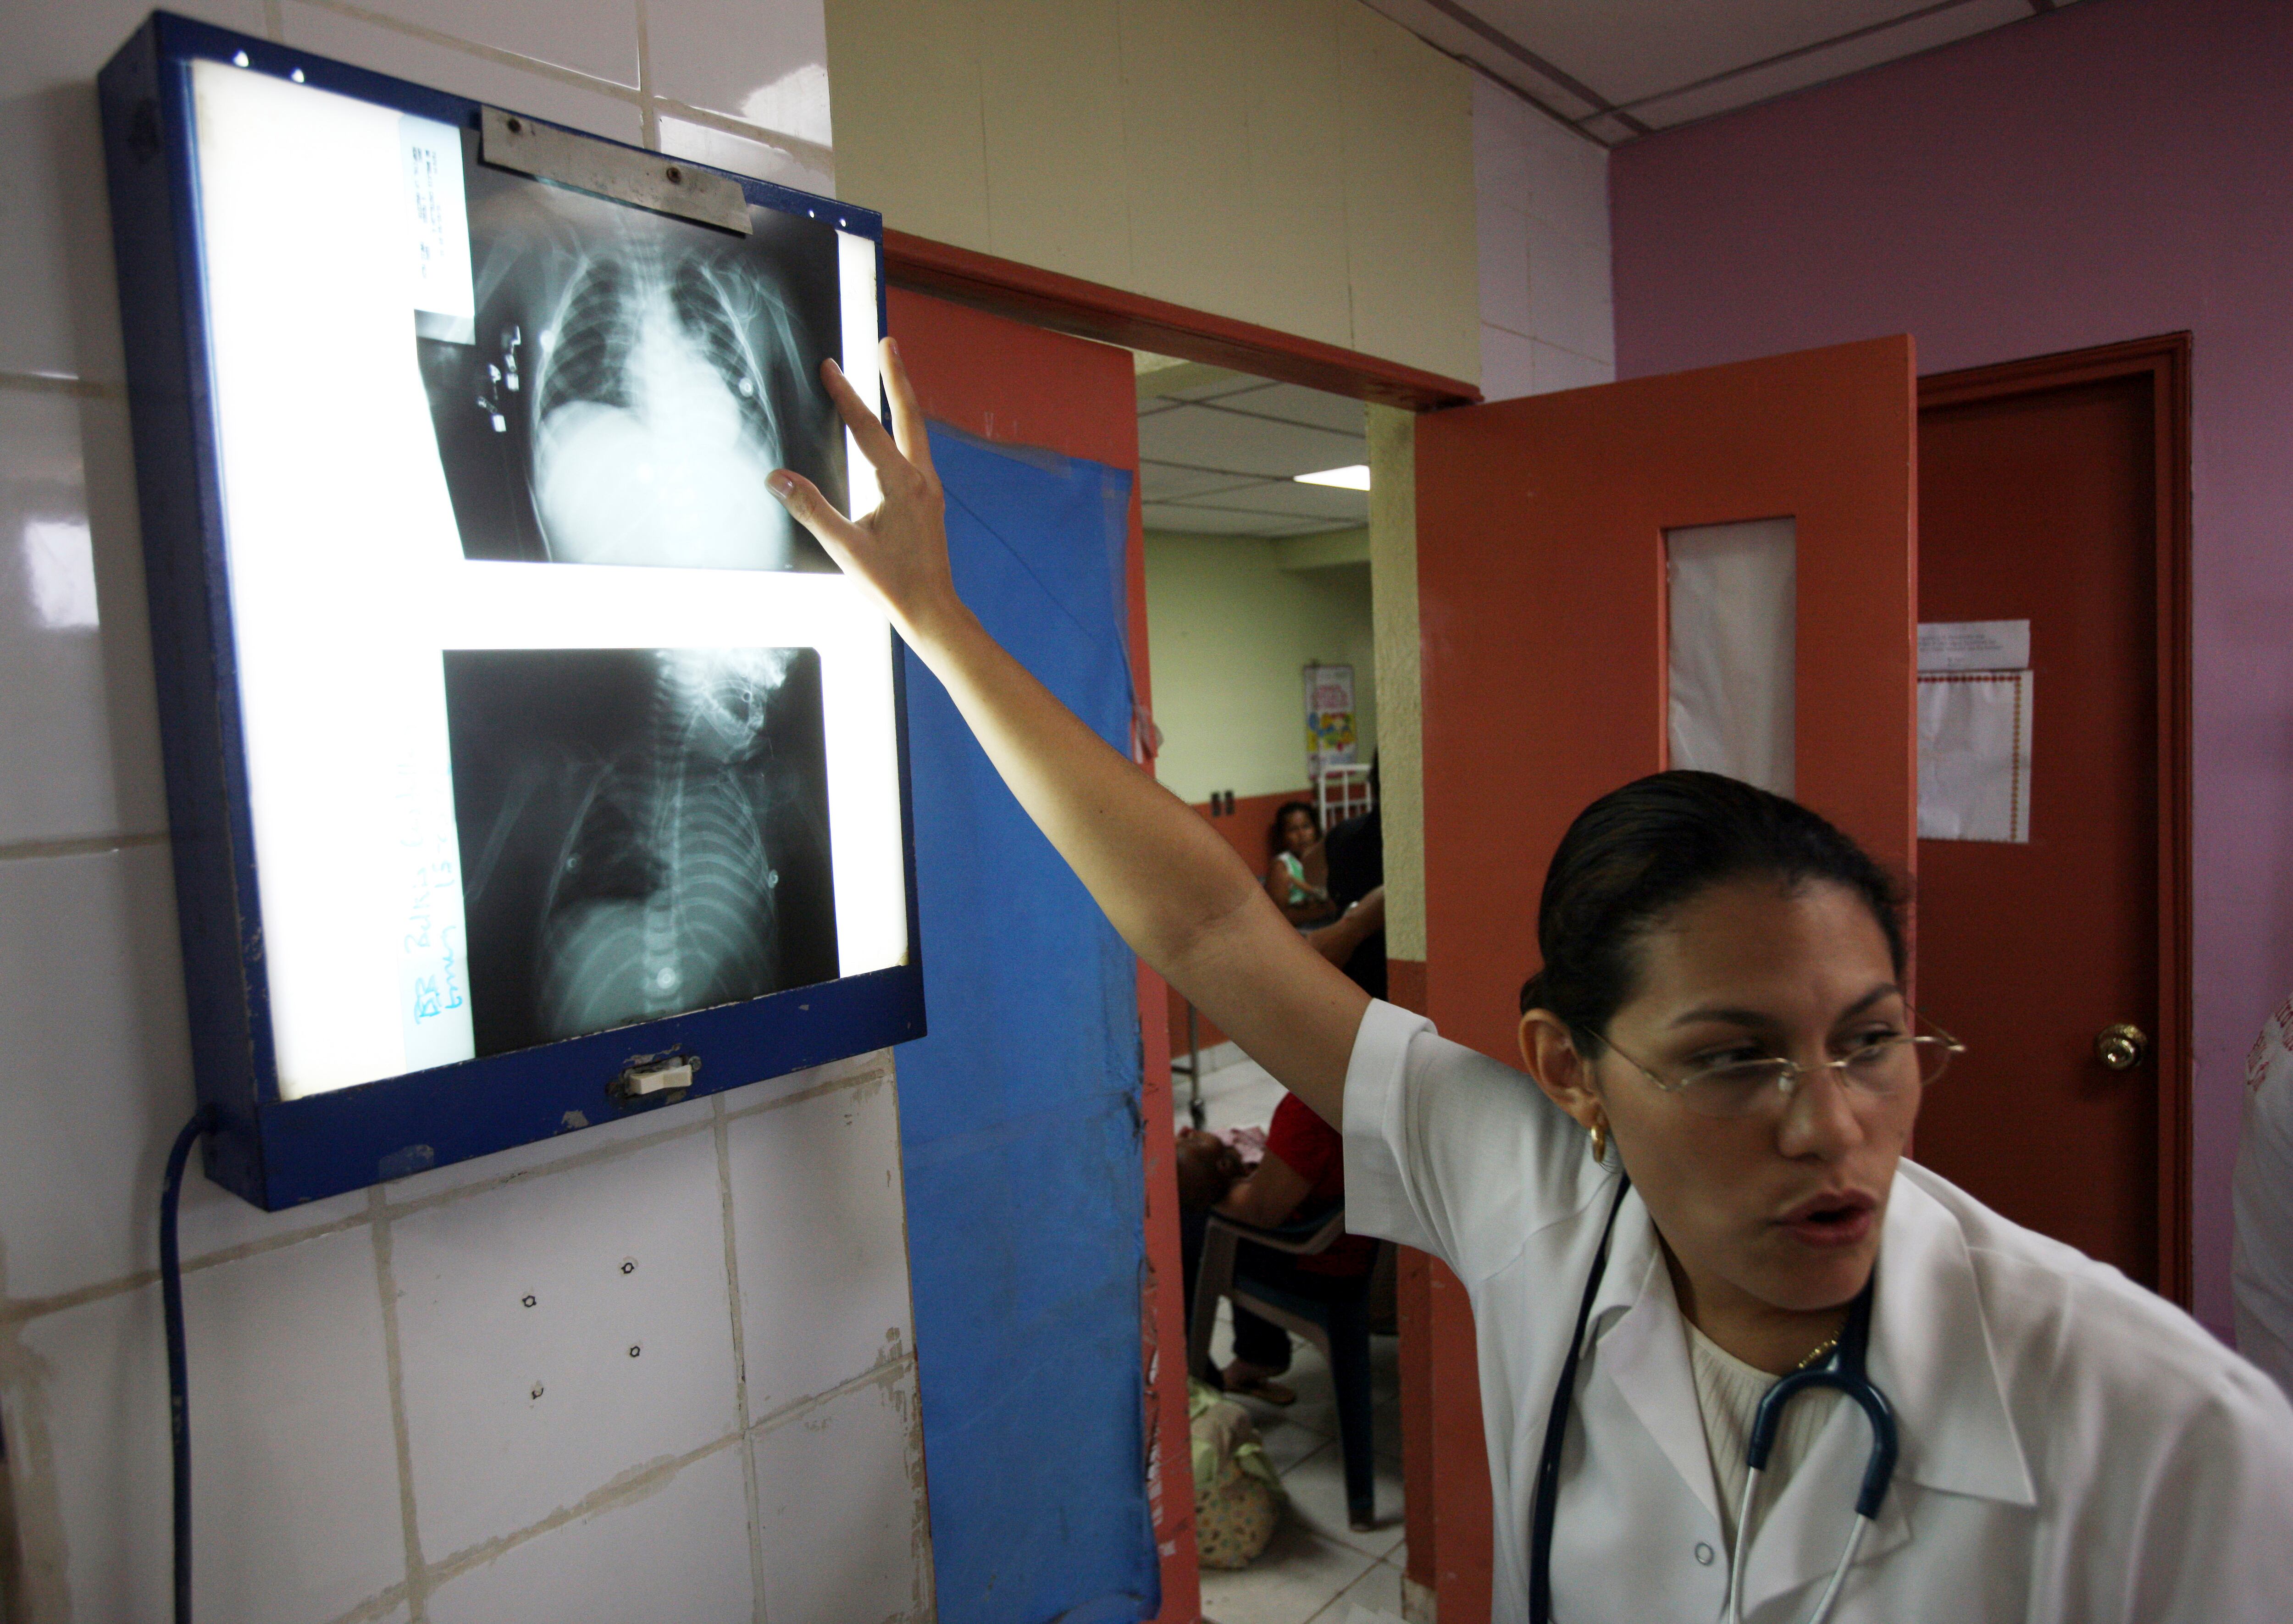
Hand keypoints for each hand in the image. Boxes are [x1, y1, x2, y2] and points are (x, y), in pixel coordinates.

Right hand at [768, 338, 965, 645]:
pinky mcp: (929, 501)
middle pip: (908, 415)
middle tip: (887, 341)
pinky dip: (905, 428)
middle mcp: (922, 479)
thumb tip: (778, 478)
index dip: (845, 396)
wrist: (933, 612)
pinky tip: (895, 431)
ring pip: (916, 431)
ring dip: (902, 399)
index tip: (829, 365)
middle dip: (895, 377)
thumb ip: (811, 510)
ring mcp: (929, 489)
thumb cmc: (892, 584)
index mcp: (903, 485)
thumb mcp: (845, 549)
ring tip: (891, 373)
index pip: (868, 429)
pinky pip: (916, 451)